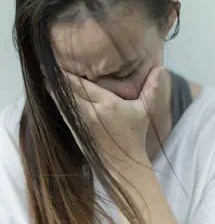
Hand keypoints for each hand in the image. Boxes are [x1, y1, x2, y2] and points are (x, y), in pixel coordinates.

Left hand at [49, 66, 166, 167]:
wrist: (122, 164)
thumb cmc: (134, 135)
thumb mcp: (145, 111)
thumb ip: (151, 90)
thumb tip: (160, 69)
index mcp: (106, 104)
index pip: (81, 84)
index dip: (67, 72)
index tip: (56, 60)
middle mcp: (90, 111)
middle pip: (67, 90)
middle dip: (56, 76)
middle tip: (44, 62)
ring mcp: (80, 122)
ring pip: (61, 100)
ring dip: (52, 87)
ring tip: (44, 74)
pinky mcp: (75, 131)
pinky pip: (62, 111)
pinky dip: (56, 100)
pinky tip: (51, 93)